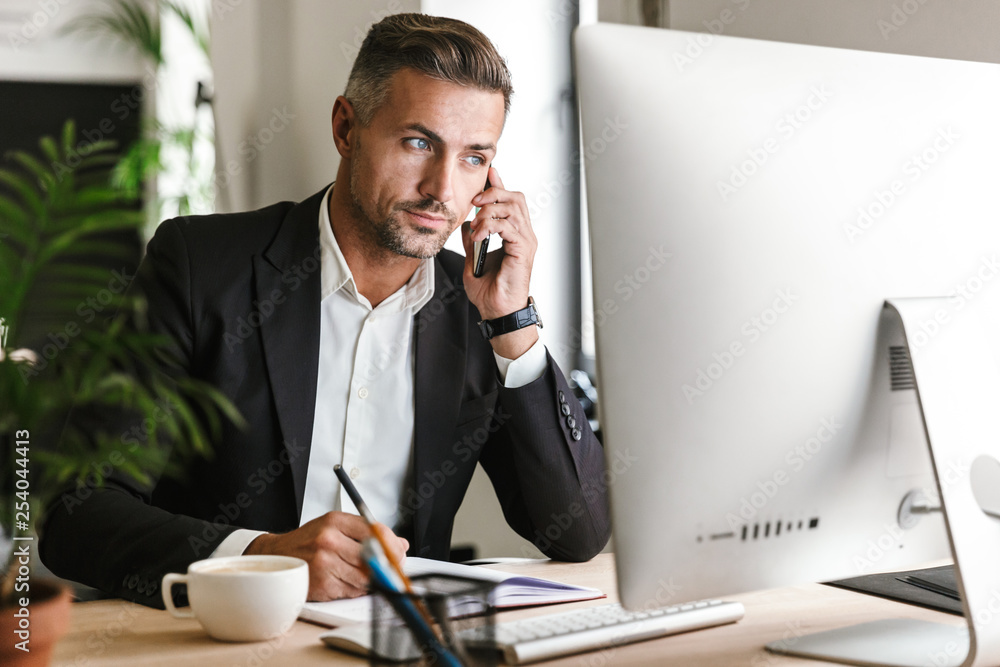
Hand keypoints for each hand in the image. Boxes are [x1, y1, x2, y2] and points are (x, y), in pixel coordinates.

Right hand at [244, 511, 408, 600]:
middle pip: (373, 555)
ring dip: (373, 579)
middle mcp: (329, 540)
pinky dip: (357, 589)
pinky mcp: (323, 584)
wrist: (277, 557)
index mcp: (335, 521)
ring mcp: (325, 563)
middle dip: (388, 563)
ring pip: (366, 576)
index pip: (375, 531)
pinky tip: (352, 581)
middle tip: (394, 567)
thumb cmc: (309, 541)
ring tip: (370, 574)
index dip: (392, 543)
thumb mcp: (334, 526)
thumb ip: (366, 532)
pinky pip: (353, 590)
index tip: (400, 551)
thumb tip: (401, 544)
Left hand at [462, 167, 538, 358]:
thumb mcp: (473, 257)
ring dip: (489, 211)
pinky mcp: (523, 251)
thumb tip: (467, 222)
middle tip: (475, 201)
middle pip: (515, 197)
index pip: (511, 200)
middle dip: (493, 193)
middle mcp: (524, 234)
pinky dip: (490, 226)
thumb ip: (473, 238)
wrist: (497, 312)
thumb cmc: (489, 291)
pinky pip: (509, 226)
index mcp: (515, 234)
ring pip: (512, 208)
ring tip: (476, 225)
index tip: (488, 173)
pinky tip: (479, 236)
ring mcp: (526, 242)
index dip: (499, 184)